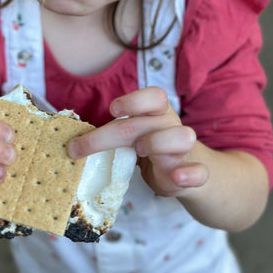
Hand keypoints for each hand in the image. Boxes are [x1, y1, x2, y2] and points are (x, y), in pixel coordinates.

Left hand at [68, 87, 208, 196]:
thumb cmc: (152, 151)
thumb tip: (71, 143)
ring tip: (141, 151)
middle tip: (81, 148)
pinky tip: (176, 176)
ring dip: (158, 142)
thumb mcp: (133, 138)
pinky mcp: (194, 175)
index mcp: (157, 114)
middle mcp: (172, 127)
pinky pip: (200, 172)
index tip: (112, 109)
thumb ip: (112, 135)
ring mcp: (185, 151)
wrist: (187, 176)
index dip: (134, 100)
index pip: (155, 96)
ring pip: (182, 137)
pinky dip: (190, 173)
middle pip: (147, 122)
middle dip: (110, 134)